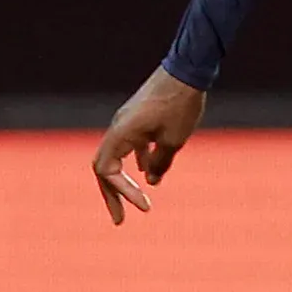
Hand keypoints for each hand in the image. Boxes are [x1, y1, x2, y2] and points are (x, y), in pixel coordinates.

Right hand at [92, 68, 208, 224]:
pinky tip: (148, 172)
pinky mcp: (138, 117)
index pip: (107, 172)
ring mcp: (126, 122)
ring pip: (117, 156)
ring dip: (124, 180)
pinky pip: (129, 144)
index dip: (123, 192)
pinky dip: (136, 160)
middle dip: (113, 195)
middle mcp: (117, 128)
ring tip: (137, 203)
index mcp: (120, 134)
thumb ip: (160, 163)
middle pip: (104, 168)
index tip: (147, 205)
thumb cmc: (181, 105)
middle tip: (120, 221)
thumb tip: (152, 180)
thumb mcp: (173, 140)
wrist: (187, 70)